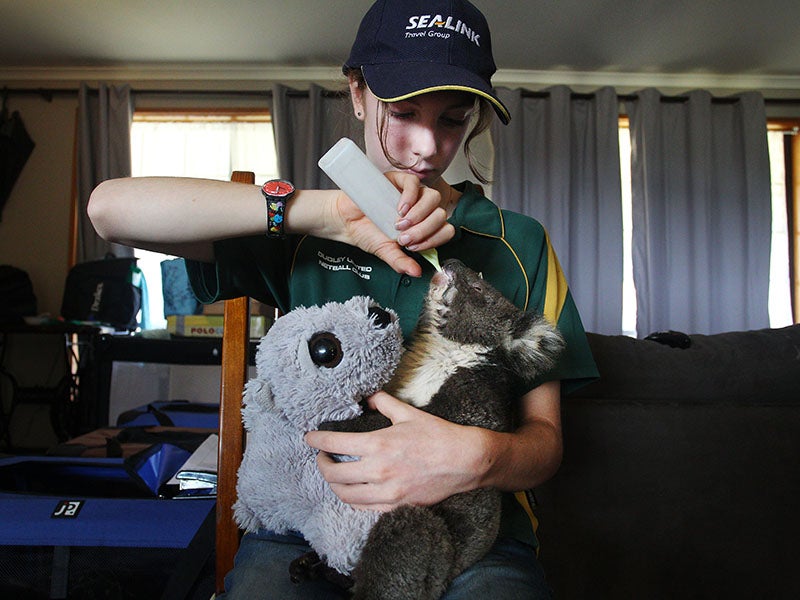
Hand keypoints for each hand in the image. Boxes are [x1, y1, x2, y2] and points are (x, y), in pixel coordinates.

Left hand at [304, 392, 484, 511]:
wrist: (465, 461)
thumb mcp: (408, 413)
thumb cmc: (438, 435)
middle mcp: (378, 472)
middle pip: (333, 475)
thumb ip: (383, 402)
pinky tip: (353, 489)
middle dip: (321, 464)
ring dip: (334, 484)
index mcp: (378, 445)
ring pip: (345, 495)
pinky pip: (364, 508)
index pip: (334, 444)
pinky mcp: (396, 506)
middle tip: (321, 456)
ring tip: (334, 473)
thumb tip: (366, 395)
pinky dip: (353, 499)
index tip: (310, 438)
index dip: (316, 441)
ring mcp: (387, 493)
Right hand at [327, 172, 454, 276]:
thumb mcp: (387, 252)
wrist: (346, 221)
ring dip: (419, 214)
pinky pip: (414, 183)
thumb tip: (417, 273)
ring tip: (399, 224)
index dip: (433, 240)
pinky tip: (399, 208)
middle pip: (440, 215)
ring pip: (433, 198)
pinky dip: (410, 196)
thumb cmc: (368, 234)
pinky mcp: (400, 179)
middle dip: (423, 230)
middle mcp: (423, 208)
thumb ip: (402, 262)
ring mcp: (413, 193)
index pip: (445, 230)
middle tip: (403, 238)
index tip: (413, 247)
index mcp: (424, 226)